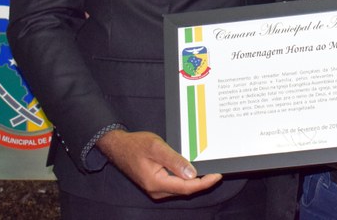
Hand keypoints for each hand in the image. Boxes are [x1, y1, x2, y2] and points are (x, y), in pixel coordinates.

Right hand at [97, 129, 221, 198]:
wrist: (118, 147)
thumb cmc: (135, 145)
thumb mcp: (156, 147)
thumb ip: (174, 160)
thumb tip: (192, 173)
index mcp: (156, 183)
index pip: (187, 187)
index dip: (204, 182)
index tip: (217, 175)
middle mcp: (157, 190)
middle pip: (186, 190)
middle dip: (202, 182)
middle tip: (216, 170)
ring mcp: (156, 189)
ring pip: (181, 188)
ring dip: (194, 180)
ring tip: (207, 168)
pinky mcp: (156, 185)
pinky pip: (175, 184)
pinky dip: (185, 178)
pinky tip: (192, 169)